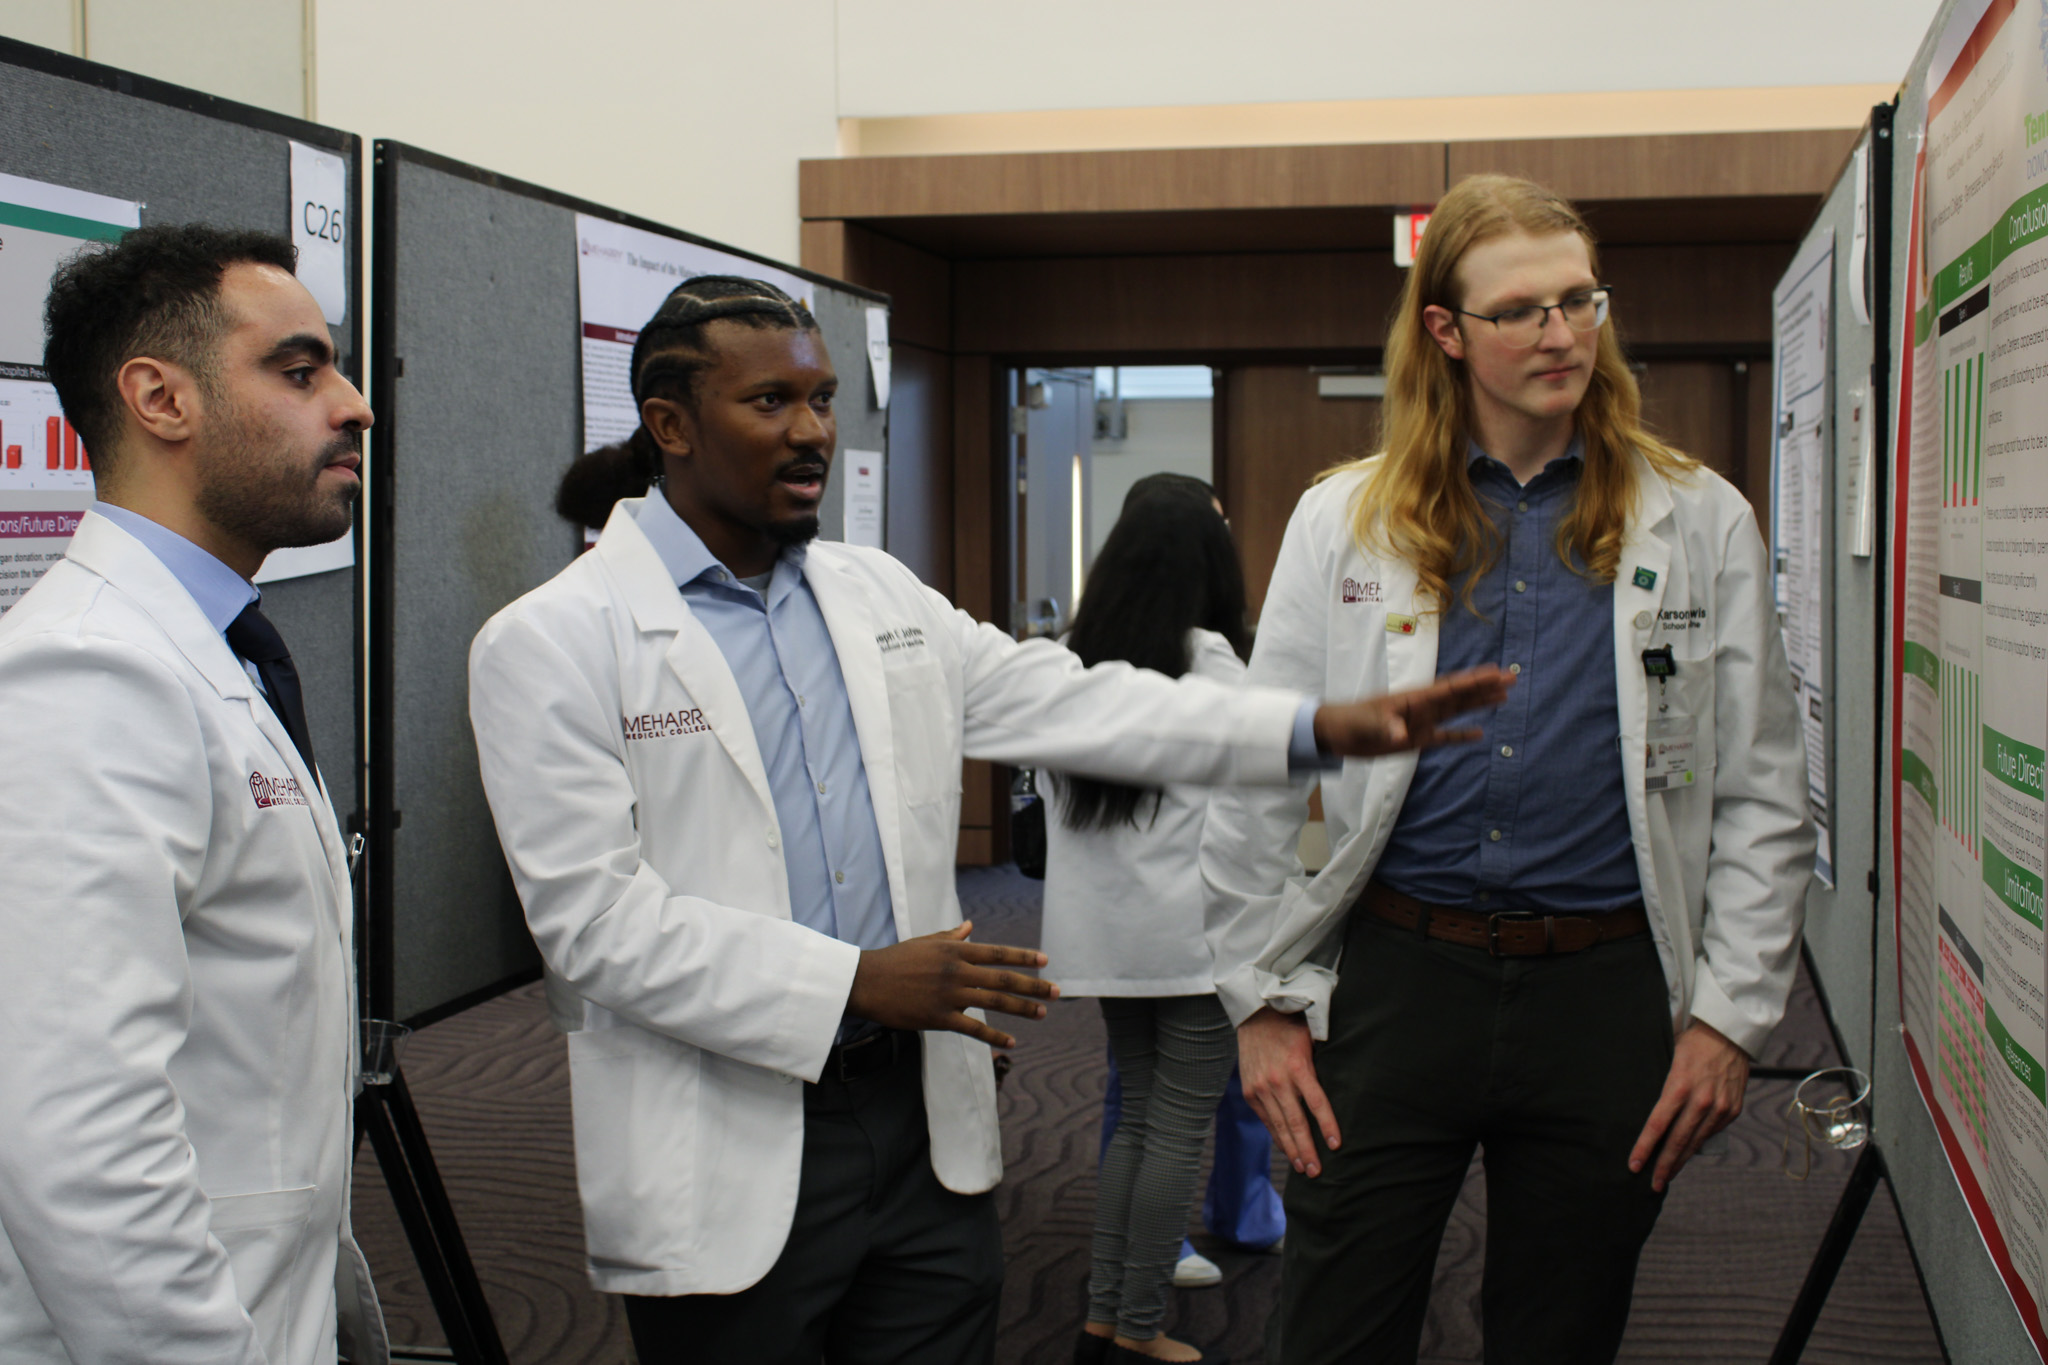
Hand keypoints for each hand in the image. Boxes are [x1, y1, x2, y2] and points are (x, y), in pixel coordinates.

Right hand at [846, 921, 1058, 1049]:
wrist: (868, 981)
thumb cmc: (896, 960)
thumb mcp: (926, 943)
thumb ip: (951, 937)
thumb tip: (970, 926)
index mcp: (956, 951)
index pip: (998, 953)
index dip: (1023, 957)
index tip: (1044, 961)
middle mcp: (958, 971)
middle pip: (1004, 978)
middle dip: (1034, 985)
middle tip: (1057, 991)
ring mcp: (950, 995)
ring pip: (994, 1002)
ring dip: (1022, 1008)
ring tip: (1043, 1013)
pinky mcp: (939, 1017)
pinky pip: (973, 1028)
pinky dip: (993, 1035)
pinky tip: (1011, 1042)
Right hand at [1238, 1007, 1339, 1176]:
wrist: (1255, 1017)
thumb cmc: (1291, 1027)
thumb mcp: (1312, 1039)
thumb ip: (1323, 1063)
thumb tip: (1347, 1086)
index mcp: (1298, 1066)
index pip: (1317, 1102)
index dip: (1327, 1125)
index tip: (1337, 1145)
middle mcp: (1277, 1080)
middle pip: (1296, 1122)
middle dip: (1307, 1149)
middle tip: (1317, 1171)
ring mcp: (1261, 1088)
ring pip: (1280, 1126)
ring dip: (1292, 1149)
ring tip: (1303, 1168)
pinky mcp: (1251, 1092)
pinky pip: (1267, 1120)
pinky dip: (1277, 1136)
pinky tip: (1287, 1150)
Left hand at [1313, 665, 1513, 757]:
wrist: (1337, 734)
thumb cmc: (1352, 721)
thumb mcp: (1370, 724)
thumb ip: (1388, 728)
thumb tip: (1401, 737)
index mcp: (1416, 698)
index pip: (1452, 687)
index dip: (1475, 680)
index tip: (1497, 672)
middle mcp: (1423, 707)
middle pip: (1461, 695)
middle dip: (1486, 687)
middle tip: (1511, 678)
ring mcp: (1421, 722)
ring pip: (1458, 711)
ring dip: (1479, 704)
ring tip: (1503, 697)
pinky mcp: (1416, 739)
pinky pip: (1444, 736)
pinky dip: (1461, 735)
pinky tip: (1479, 734)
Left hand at [1628, 1020, 1749, 1191]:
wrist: (1729, 1034)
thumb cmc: (1692, 1044)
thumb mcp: (1668, 1059)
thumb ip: (1661, 1088)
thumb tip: (1645, 1114)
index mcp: (1680, 1086)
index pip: (1658, 1124)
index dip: (1645, 1147)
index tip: (1634, 1165)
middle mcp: (1702, 1101)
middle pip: (1678, 1141)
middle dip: (1663, 1165)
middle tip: (1651, 1184)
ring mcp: (1720, 1108)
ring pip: (1696, 1142)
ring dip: (1680, 1161)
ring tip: (1666, 1176)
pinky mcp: (1732, 1110)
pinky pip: (1711, 1133)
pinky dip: (1697, 1145)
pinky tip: (1686, 1154)